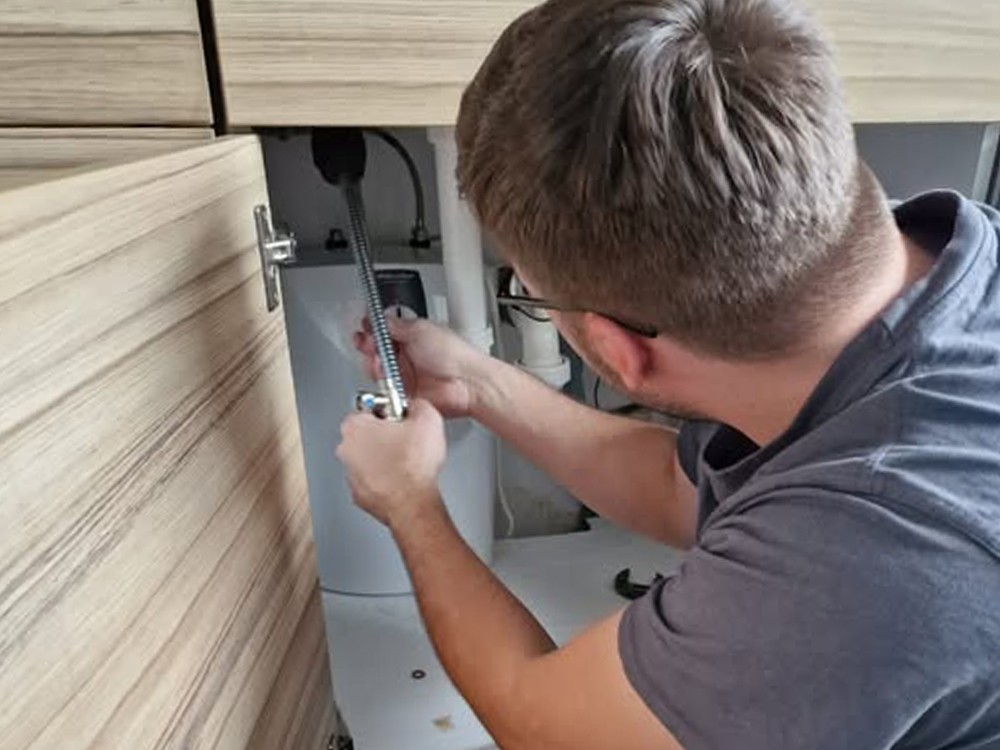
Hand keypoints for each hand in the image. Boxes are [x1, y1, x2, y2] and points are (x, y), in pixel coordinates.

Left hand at [336, 398, 446, 527]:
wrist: (411, 503)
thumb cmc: (412, 466)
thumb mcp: (428, 418)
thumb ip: (418, 405)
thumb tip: (417, 407)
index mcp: (355, 426)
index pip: (369, 408)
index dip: (390, 411)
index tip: (402, 417)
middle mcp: (346, 450)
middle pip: (366, 434)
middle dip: (386, 435)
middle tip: (407, 439)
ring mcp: (351, 475)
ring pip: (368, 459)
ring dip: (385, 458)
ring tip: (408, 461)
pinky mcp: (360, 495)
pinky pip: (373, 481)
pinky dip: (386, 480)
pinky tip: (403, 479)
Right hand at [354, 318, 487, 417]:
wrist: (466, 384)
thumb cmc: (455, 355)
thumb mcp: (421, 329)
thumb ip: (397, 324)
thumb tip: (382, 318)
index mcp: (414, 336)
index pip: (386, 330)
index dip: (374, 328)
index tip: (365, 325)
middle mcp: (409, 355)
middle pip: (377, 349)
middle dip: (368, 344)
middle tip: (366, 341)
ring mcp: (406, 375)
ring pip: (377, 368)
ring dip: (373, 361)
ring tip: (378, 357)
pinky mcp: (403, 393)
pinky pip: (383, 387)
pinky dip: (379, 380)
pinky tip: (384, 374)